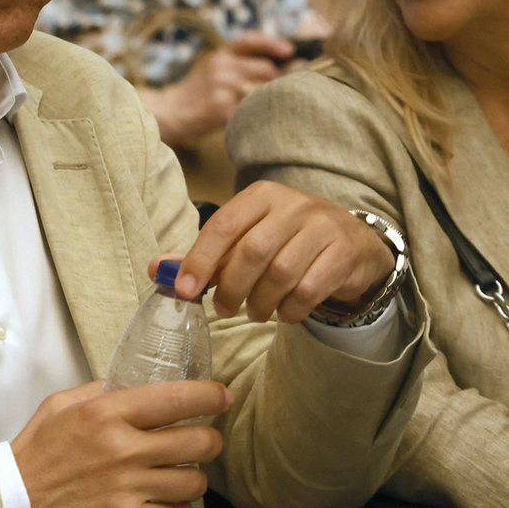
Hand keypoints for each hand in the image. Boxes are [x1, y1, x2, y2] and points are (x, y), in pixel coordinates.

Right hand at [12, 379, 229, 507]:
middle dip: (209, 441)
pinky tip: (165, 504)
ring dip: (193, 478)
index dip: (209, 396)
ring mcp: (130, 489)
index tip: (222, 397)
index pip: (176, 398)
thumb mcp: (59, 407)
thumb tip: (134, 387)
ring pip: (195, 482)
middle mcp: (124, 449)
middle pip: (199, 442)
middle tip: (203, 443)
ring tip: (180, 476)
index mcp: (107, 414)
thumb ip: (98, 391)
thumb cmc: (34, 457)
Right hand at [144, 33, 294, 146]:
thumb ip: (241, 61)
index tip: (290, 52)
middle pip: (267, 69)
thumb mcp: (214, 65)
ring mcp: (222, 87)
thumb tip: (283, 62)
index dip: (274, 45)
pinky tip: (253, 118)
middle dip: (278, 80)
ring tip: (268, 107)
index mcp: (221, 53)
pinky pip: (252, 110)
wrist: (171, 112)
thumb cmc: (199, 91)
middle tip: (284, 90)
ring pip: (263, 90)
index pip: (252, 41)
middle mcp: (222, 66)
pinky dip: (257, 114)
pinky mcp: (222, 108)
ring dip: (270, 98)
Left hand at [155, 181, 395, 322]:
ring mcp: (322, 227)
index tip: (185, 291)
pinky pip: (308, 290)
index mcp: (261, 196)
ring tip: (256, 312)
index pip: (222, 225)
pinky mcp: (343, 253)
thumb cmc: (287, 241)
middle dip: (231, 288)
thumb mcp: (246, 237)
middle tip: (223, 309)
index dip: (199, 260)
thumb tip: (156, 269)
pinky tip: (285, 312)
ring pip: (280, 274)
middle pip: (251, 252)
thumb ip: (204, 254)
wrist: (352, 243)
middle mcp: (293, 205)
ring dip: (261, 303)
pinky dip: (290, 310)